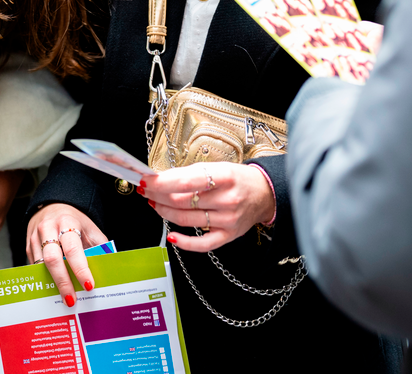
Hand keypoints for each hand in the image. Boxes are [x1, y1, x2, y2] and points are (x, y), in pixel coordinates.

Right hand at [26, 203, 108, 306]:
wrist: (53, 207)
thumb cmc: (75, 221)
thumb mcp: (90, 229)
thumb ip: (99, 246)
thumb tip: (109, 268)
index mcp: (67, 222)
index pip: (73, 249)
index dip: (80, 269)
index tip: (89, 285)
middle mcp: (48, 228)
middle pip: (53, 259)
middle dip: (63, 282)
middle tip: (72, 299)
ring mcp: (35, 238)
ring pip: (42, 266)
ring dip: (53, 284)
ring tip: (65, 298)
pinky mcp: (28, 247)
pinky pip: (36, 267)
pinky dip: (46, 280)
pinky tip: (55, 289)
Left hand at [141, 162, 274, 252]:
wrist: (265, 193)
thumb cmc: (239, 179)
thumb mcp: (218, 167)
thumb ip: (192, 174)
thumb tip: (163, 179)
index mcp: (225, 177)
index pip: (186, 181)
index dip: (162, 182)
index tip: (147, 180)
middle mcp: (227, 200)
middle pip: (182, 201)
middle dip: (158, 196)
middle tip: (146, 190)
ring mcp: (227, 220)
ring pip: (187, 220)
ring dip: (164, 212)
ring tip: (154, 204)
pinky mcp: (228, 236)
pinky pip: (202, 244)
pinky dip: (184, 242)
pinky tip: (171, 235)